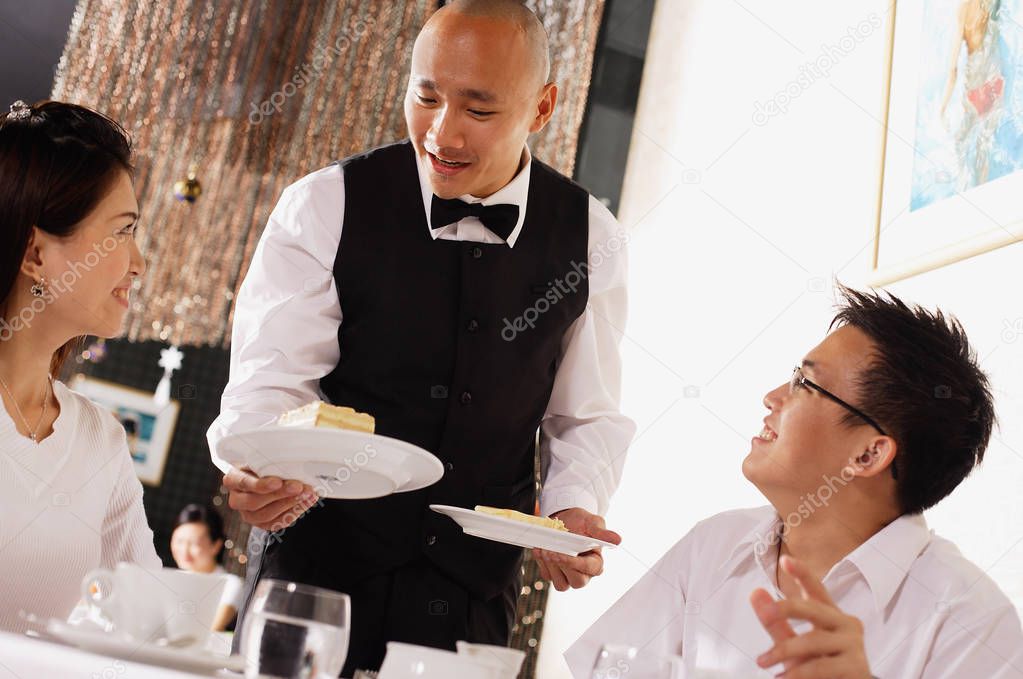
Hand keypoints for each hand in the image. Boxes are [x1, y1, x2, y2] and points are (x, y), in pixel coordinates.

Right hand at [223, 468, 318, 531]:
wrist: (265, 475)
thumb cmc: (263, 463)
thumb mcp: (262, 458)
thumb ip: (270, 461)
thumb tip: (291, 461)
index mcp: (233, 480)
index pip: (243, 483)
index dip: (261, 485)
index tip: (278, 482)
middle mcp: (237, 499)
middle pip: (255, 502)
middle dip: (280, 494)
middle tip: (299, 487)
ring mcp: (248, 514)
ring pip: (266, 515)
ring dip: (290, 504)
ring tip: (306, 494)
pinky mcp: (262, 523)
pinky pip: (277, 523)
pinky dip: (294, 512)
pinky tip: (306, 502)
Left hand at [531, 507, 620, 591]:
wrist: (564, 520)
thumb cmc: (581, 523)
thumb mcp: (592, 522)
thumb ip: (602, 532)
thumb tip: (618, 540)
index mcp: (596, 562)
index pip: (590, 569)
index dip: (575, 563)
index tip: (561, 553)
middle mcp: (583, 572)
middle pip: (577, 582)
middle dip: (562, 567)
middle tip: (551, 551)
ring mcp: (568, 575)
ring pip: (561, 584)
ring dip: (551, 567)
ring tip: (545, 549)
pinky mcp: (554, 573)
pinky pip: (547, 575)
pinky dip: (541, 562)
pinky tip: (540, 549)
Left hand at [750, 555, 871, 678]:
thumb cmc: (820, 668)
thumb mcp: (794, 644)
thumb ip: (776, 622)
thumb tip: (755, 593)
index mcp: (831, 616)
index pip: (816, 589)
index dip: (802, 574)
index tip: (786, 560)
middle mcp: (847, 625)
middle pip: (814, 609)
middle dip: (786, 608)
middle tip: (765, 613)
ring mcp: (854, 645)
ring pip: (814, 640)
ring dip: (784, 652)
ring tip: (763, 662)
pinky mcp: (857, 667)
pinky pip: (821, 666)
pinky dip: (798, 673)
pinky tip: (783, 677)